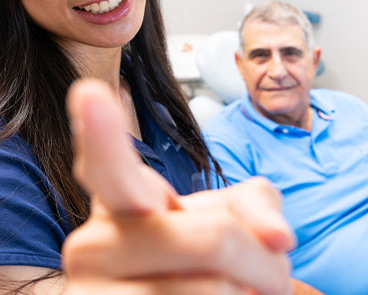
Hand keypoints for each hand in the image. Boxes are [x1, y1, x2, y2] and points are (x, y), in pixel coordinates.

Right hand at [62, 79, 294, 294]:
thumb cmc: (202, 263)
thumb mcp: (231, 218)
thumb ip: (256, 206)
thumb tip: (276, 238)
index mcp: (120, 199)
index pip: (106, 163)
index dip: (100, 132)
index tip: (90, 94)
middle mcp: (93, 244)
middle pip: (214, 238)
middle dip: (264, 263)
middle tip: (267, 276)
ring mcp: (91, 293)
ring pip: (216, 290)